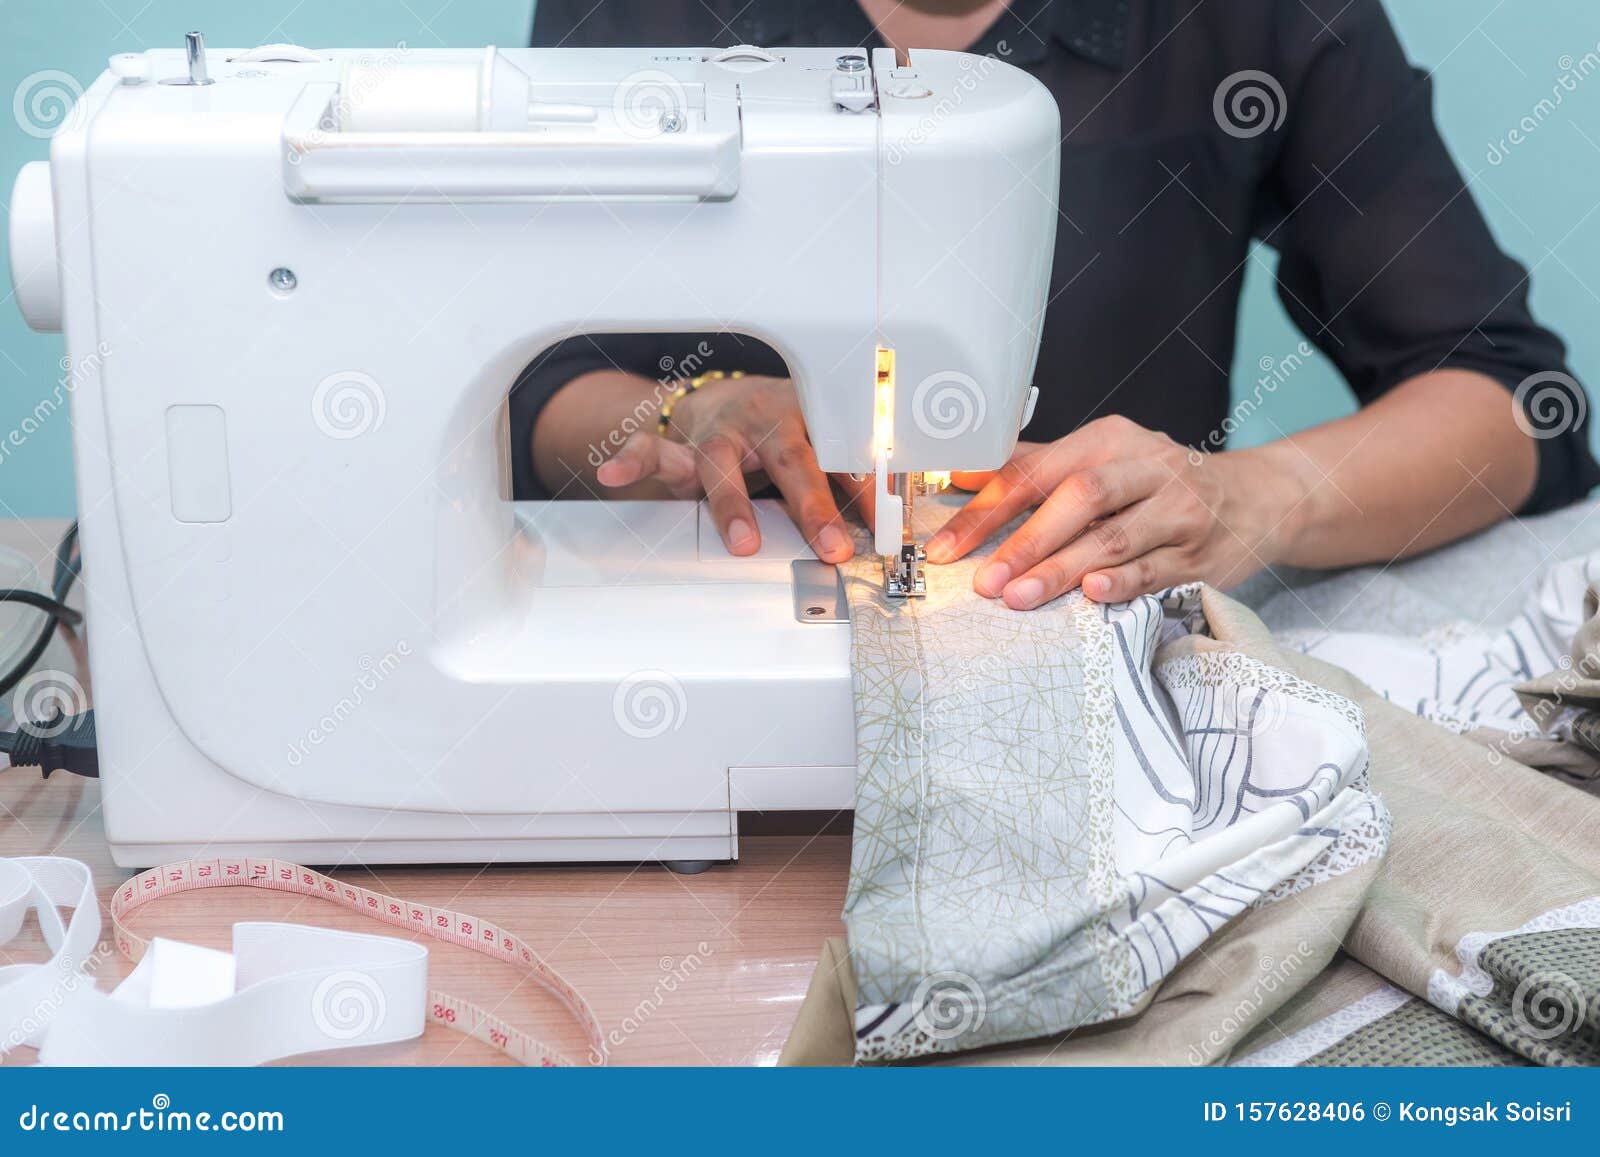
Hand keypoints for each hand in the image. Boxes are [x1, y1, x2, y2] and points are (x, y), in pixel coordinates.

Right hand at [594, 374, 863, 562]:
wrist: (724, 397)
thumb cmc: (781, 428)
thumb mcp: (821, 445)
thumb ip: (850, 481)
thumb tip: (889, 527)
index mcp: (809, 421)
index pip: (842, 459)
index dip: (864, 494)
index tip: (883, 531)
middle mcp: (764, 422)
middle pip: (791, 460)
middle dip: (812, 505)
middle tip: (831, 545)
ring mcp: (717, 434)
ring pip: (722, 463)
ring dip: (733, 504)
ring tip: (743, 541)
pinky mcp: (676, 446)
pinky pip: (650, 449)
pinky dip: (631, 460)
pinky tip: (613, 472)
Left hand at [923, 415, 1303, 608]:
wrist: (1258, 497)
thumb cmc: (1161, 481)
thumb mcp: (1103, 458)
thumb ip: (1034, 467)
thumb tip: (961, 474)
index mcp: (1109, 440)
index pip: (1036, 470)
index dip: (987, 509)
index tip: (948, 545)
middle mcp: (1146, 466)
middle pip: (1078, 497)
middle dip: (1026, 541)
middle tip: (986, 579)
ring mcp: (1179, 509)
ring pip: (1115, 536)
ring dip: (1062, 568)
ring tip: (1019, 596)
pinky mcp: (1203, 552)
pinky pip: (1157, 568)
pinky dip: (1123, 581)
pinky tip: (1092, 594)